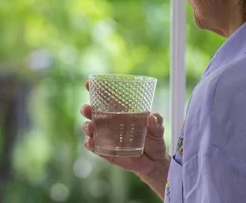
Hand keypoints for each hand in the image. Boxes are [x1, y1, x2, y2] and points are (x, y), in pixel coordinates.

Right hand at [81, 80, 169, 197]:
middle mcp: (110, 123)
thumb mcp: (158, 129)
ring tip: (91, 126)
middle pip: (93, 113)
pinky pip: (94, 147)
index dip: (95, 90)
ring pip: (91, 129)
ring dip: (87, 126)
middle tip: (87, 109)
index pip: (105, 98)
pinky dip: (90, 144)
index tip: (88, 83)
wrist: (154, 162)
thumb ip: (157, 122)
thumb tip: (152, 117)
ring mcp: (107, 137)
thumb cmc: (155, 140)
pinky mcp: (106, 152)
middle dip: (86, 109)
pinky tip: (90, 143)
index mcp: (121, 112)